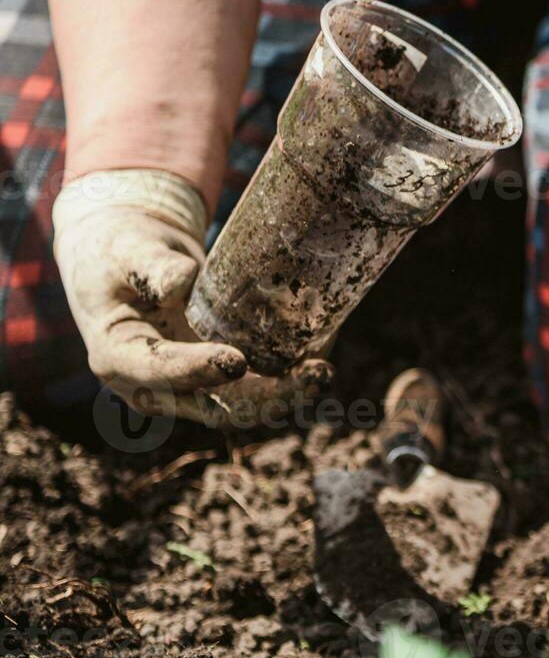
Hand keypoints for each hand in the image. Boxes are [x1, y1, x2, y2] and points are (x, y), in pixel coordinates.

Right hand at [52, 170, 329, 424]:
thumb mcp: (125, 251)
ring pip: (241, 405)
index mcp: (117, 357)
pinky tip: (320, 355)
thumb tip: (181, 283)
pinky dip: (287, 377)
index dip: (196, 370)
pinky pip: (254, 386)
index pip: (156, 371)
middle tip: (311, 374)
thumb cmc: (122, 254)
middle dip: (264, 398)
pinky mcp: (216, 376)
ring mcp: (189, 386)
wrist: (129, 262)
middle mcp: (154, 385)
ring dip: (284, 395)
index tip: (235, 361)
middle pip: (211, 405)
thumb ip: (150, 266)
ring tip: (322, 371)